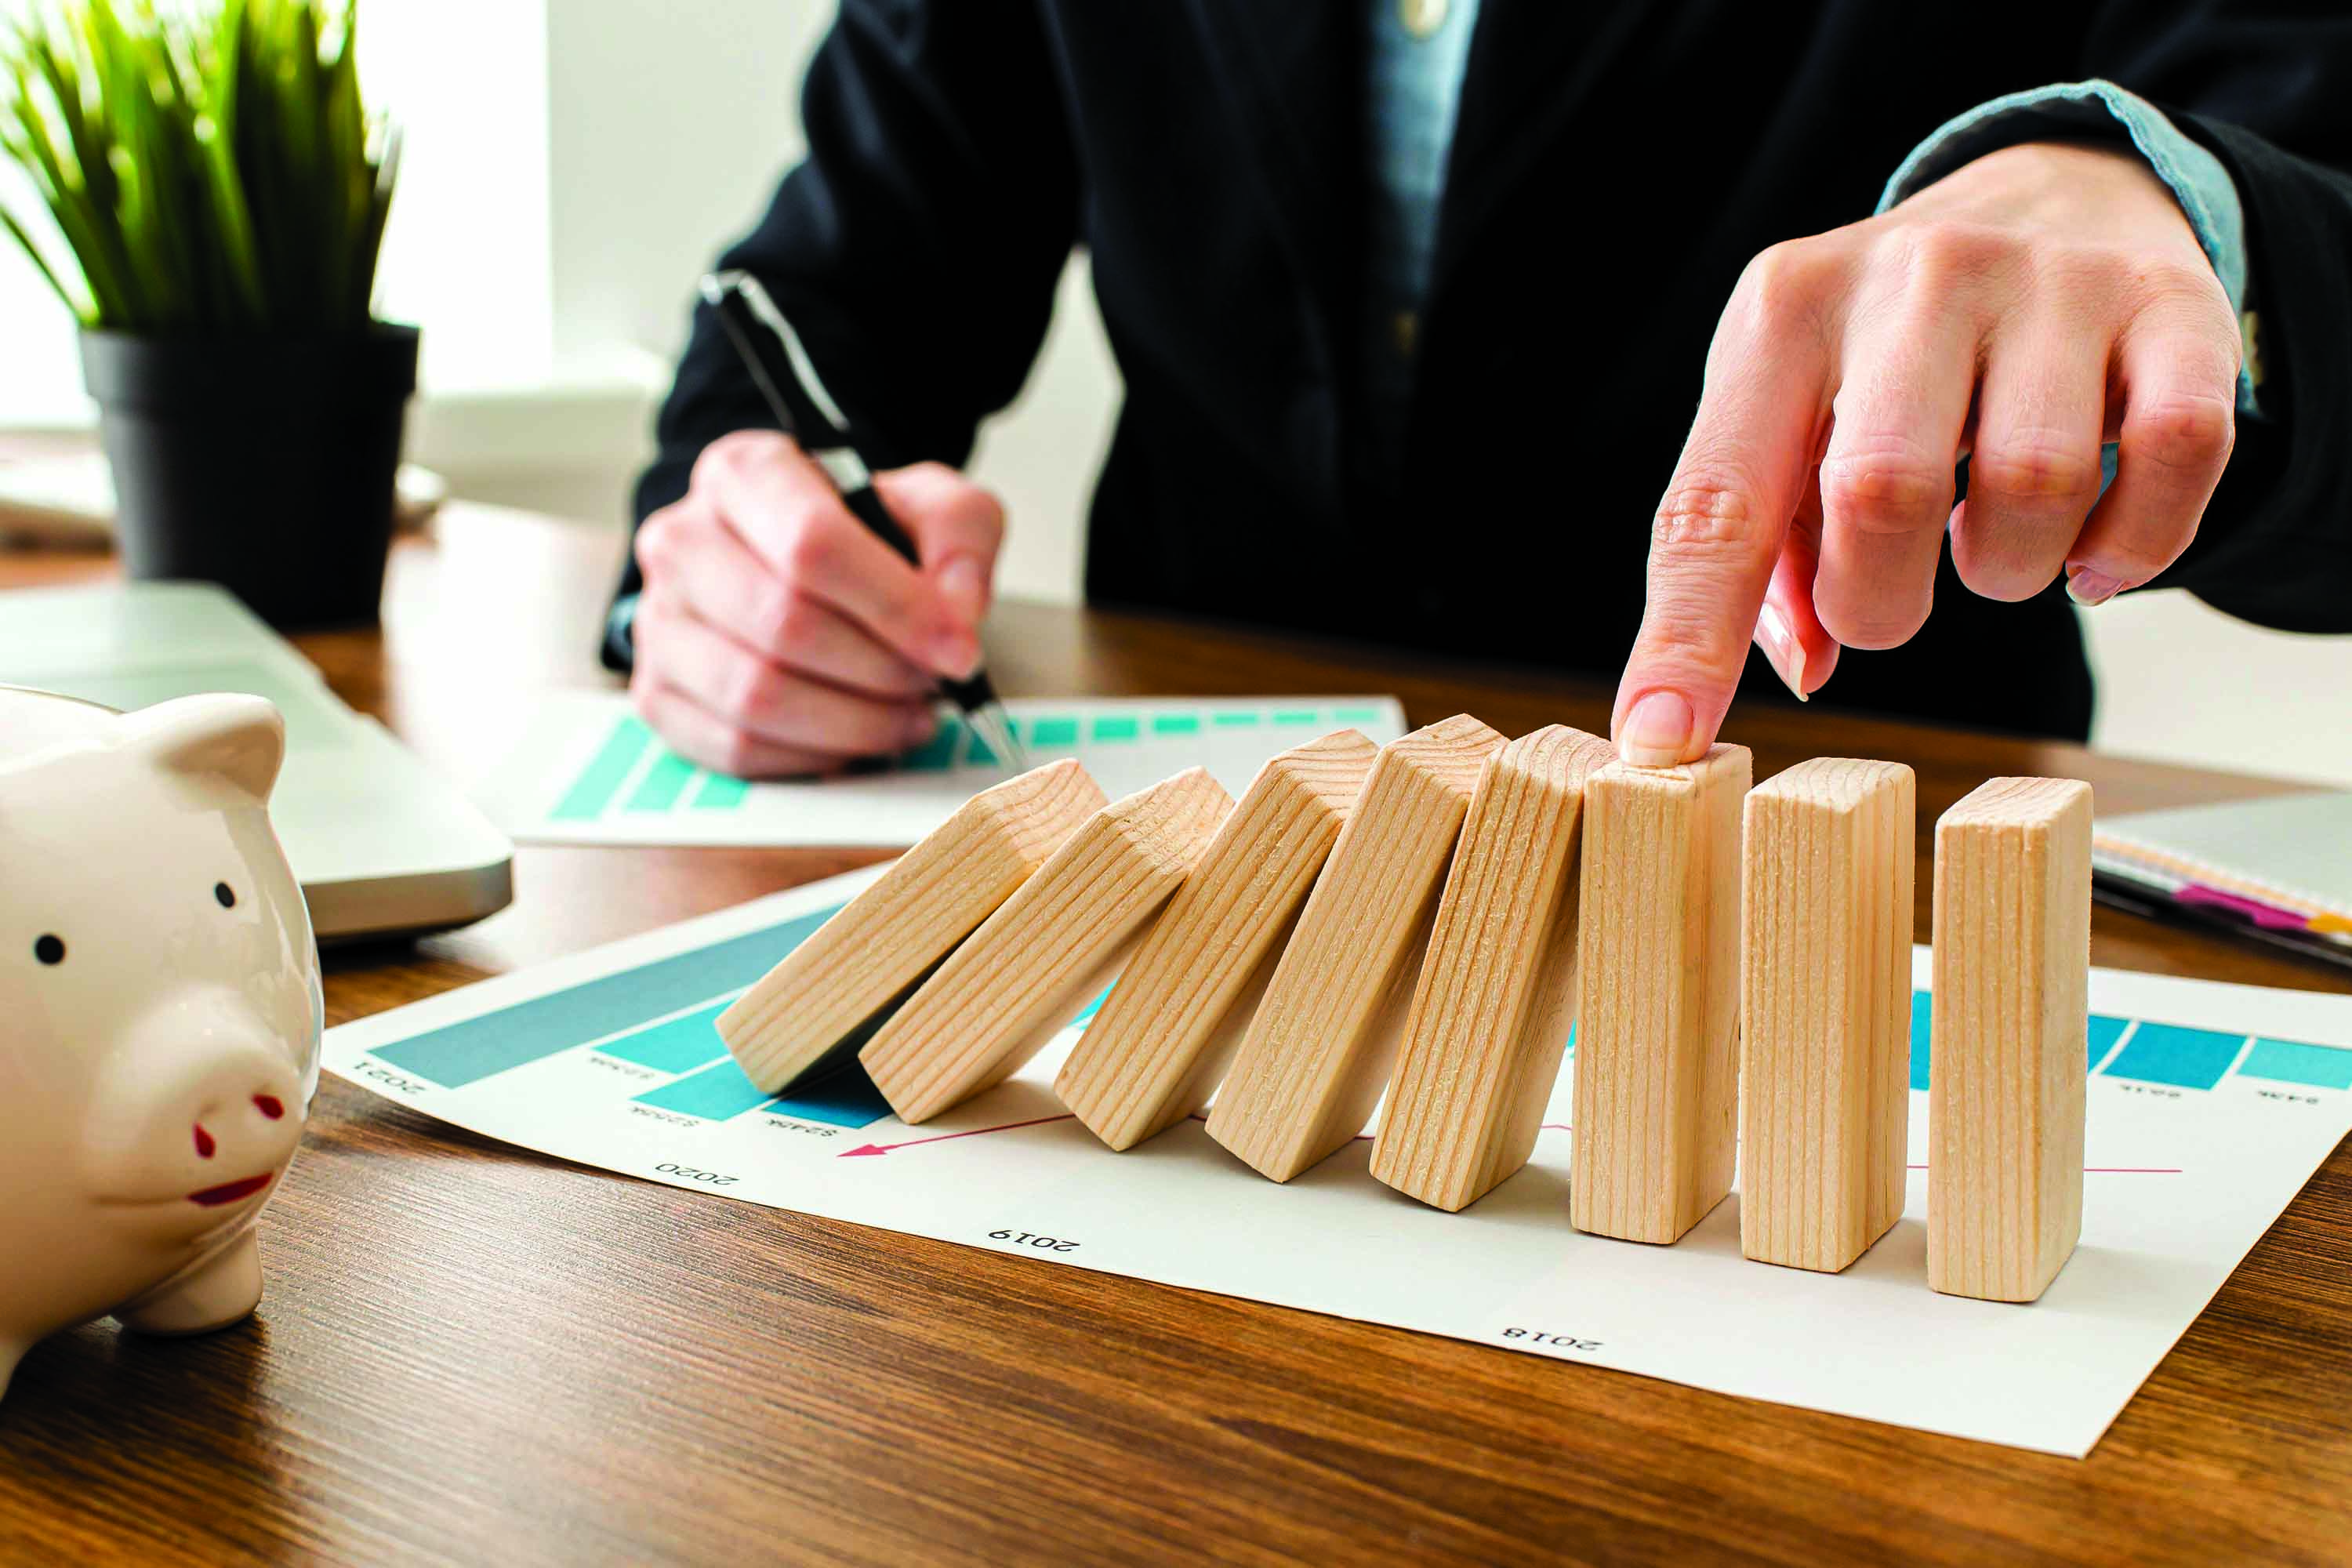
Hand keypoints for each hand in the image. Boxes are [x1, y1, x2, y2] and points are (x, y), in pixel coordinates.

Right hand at [629, 430, 1004, 775]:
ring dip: (853, 722)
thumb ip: (960, 540)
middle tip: (933, 684)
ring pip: (755, 695)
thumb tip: (955, 615)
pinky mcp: (658, 693)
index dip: (897, 607)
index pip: (813, 542)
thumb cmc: (867, 537)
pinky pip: (735, 748)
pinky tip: (858, 738)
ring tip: (907, 714)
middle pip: (784, 623)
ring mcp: (660, 621)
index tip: (960, 650)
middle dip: (880, 669)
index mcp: (745, 473)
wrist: (805, 568)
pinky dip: (813, 757)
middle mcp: (683, 539)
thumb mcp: (933, 507)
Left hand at [1613, 139, 2240, 763]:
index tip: (1662, 741)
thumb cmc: (1888, 348)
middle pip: (1883, 492)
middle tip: (1886, 600)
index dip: (1688, 636)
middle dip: (1879, 601)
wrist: (2054, 191)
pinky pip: (2173, 458)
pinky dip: (2131, 545)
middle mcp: (1913, 275)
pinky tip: (2090, 547)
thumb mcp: (1790, 411)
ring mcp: (2049, 279)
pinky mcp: (2171, 303)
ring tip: (1984, 543)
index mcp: (1783, 312)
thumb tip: (1805, 666)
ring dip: (2005, 571)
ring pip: (2035, 485)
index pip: (1716, 502)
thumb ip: (1767, 550)